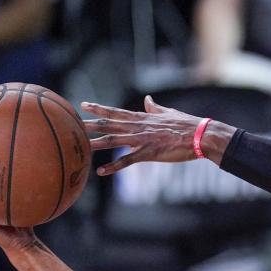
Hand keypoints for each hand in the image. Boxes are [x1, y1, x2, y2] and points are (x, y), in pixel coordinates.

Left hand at [83, 96, 205, 174]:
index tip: (84, 105)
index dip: (99, 109)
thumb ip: (154, 108)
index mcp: (143, 118)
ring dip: (96, 144)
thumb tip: (147, 99)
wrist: (200, 135)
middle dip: (89, 124)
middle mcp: (138, 127)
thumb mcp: (168, 113)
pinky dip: (114, 166)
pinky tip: (101, 171)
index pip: (116, 112)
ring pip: (114, 141)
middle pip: (109, 125)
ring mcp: (143, 140)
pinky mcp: (150, 154)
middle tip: (71, 123)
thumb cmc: (188, 124)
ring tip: (79, 146)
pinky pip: (128, 161)